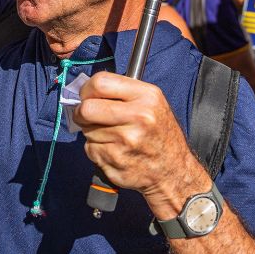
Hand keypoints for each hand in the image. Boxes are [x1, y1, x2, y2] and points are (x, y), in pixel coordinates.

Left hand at [73, 72, 208, 216]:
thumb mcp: (153, 102)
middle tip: (87, 116)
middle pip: (87, 109)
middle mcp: (138, 117)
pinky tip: (114, 150)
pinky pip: (90, 149)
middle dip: (81, 112)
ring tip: (112, 136)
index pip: (100, 83)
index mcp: (147, 97)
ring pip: (87, 130)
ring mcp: (126, 142)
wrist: (173, 170)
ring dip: (92, 133)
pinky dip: (97, 150)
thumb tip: (86, 90)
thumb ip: (122, 91)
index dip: (87, 89)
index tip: (87, 96)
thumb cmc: (159, 133)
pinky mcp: (116, 161)